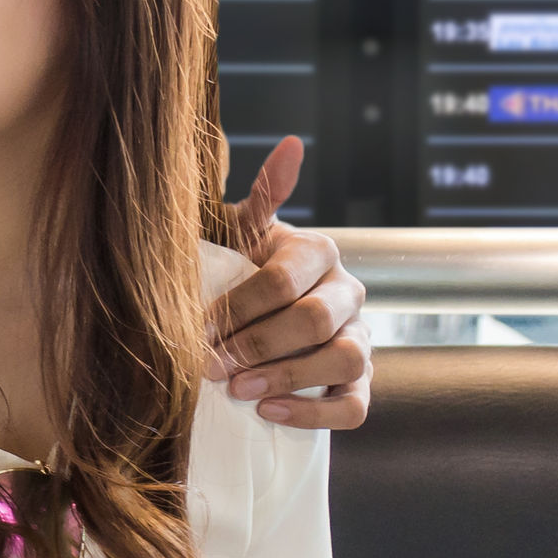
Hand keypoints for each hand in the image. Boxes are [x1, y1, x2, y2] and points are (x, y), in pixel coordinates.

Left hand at [205, 136, 372, 429]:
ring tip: (239, 391)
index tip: (196, 331)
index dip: (237, 309)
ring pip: (344, 359)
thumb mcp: (240, 233)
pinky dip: (315, 413)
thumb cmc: (241, 268)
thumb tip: (291, 144)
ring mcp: (360, 337)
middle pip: (314, 320)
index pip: (282, 281)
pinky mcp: (361, 381)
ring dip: (288, 377)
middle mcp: (347, 291)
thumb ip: (261, 196)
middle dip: (256, 345)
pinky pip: (357, 405)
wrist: (259, 315)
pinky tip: (271, 413)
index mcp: (317, 251)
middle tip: (210, 366)